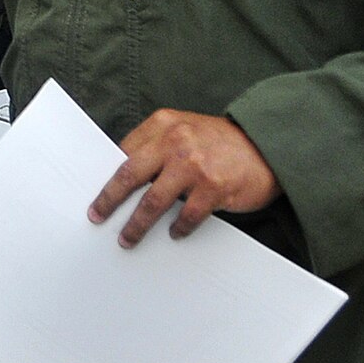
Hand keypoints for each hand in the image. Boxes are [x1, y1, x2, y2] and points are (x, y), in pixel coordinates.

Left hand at [88, 109, 280, 246]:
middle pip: (130, 175)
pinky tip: (174, 233)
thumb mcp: (184, 129)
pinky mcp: (214, 187)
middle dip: (109, 200)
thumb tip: (123, 175)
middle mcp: (176, 141)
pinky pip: (186, 216)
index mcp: (163, 124)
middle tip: (97, 216)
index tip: (95, 194)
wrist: (268, 146)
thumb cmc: (220, 142)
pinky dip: (178, 228)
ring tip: (127, 238)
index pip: (123, 152)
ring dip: (137, 224)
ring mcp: (195, 165)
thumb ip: (156, 145)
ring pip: (153, 202)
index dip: (107, 176)